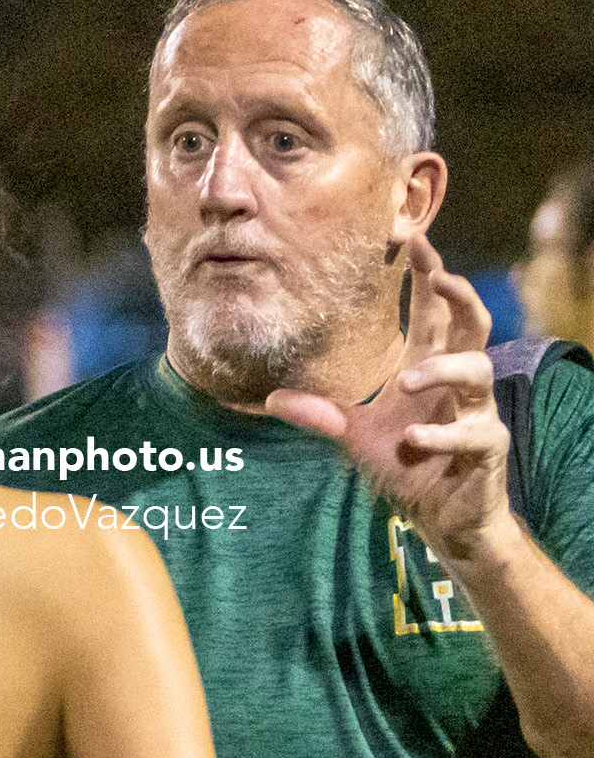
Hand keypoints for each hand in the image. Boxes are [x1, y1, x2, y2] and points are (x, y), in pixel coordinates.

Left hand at [265, 235, 513, 566]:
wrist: (444, 519)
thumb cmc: (408, 467)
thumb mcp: (356, 437)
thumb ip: (321, 415)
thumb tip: (270, 398)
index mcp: (427, 367)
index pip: (433, 311)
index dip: (429, 275)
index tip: (414, 238)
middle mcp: (457, 382)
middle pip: (473, 322)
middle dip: (459, 294)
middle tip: (439, 274)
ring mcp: (476, 412)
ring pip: (478, 370)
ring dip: (444, 370)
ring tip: (408, 382)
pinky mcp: (486, 447)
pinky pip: (472, 432)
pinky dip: (441, 436)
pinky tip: (412, 442)